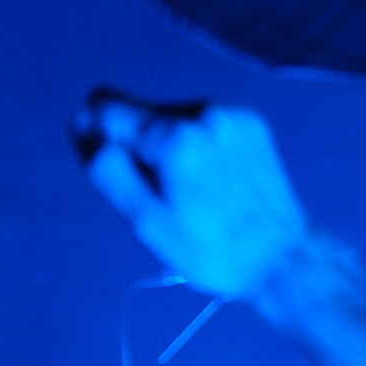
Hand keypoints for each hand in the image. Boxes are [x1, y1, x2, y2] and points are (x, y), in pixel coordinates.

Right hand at [75, 93, 312, 300]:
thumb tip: (82, 125)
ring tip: (191, 192)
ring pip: (171, 117)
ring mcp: (233, 114)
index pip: (107, 108)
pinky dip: (195, 145)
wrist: (283, 258)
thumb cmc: (210, 250)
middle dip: (136, 148)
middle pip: (140, 113)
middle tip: (161, 196)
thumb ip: (107, 169)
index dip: (95, 137)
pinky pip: (202, 123)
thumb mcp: (145, 221)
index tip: (112, 171)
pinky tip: (212, 180)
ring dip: (166, 147)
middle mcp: (206, 112)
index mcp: (176, 137)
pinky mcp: (251, 122)